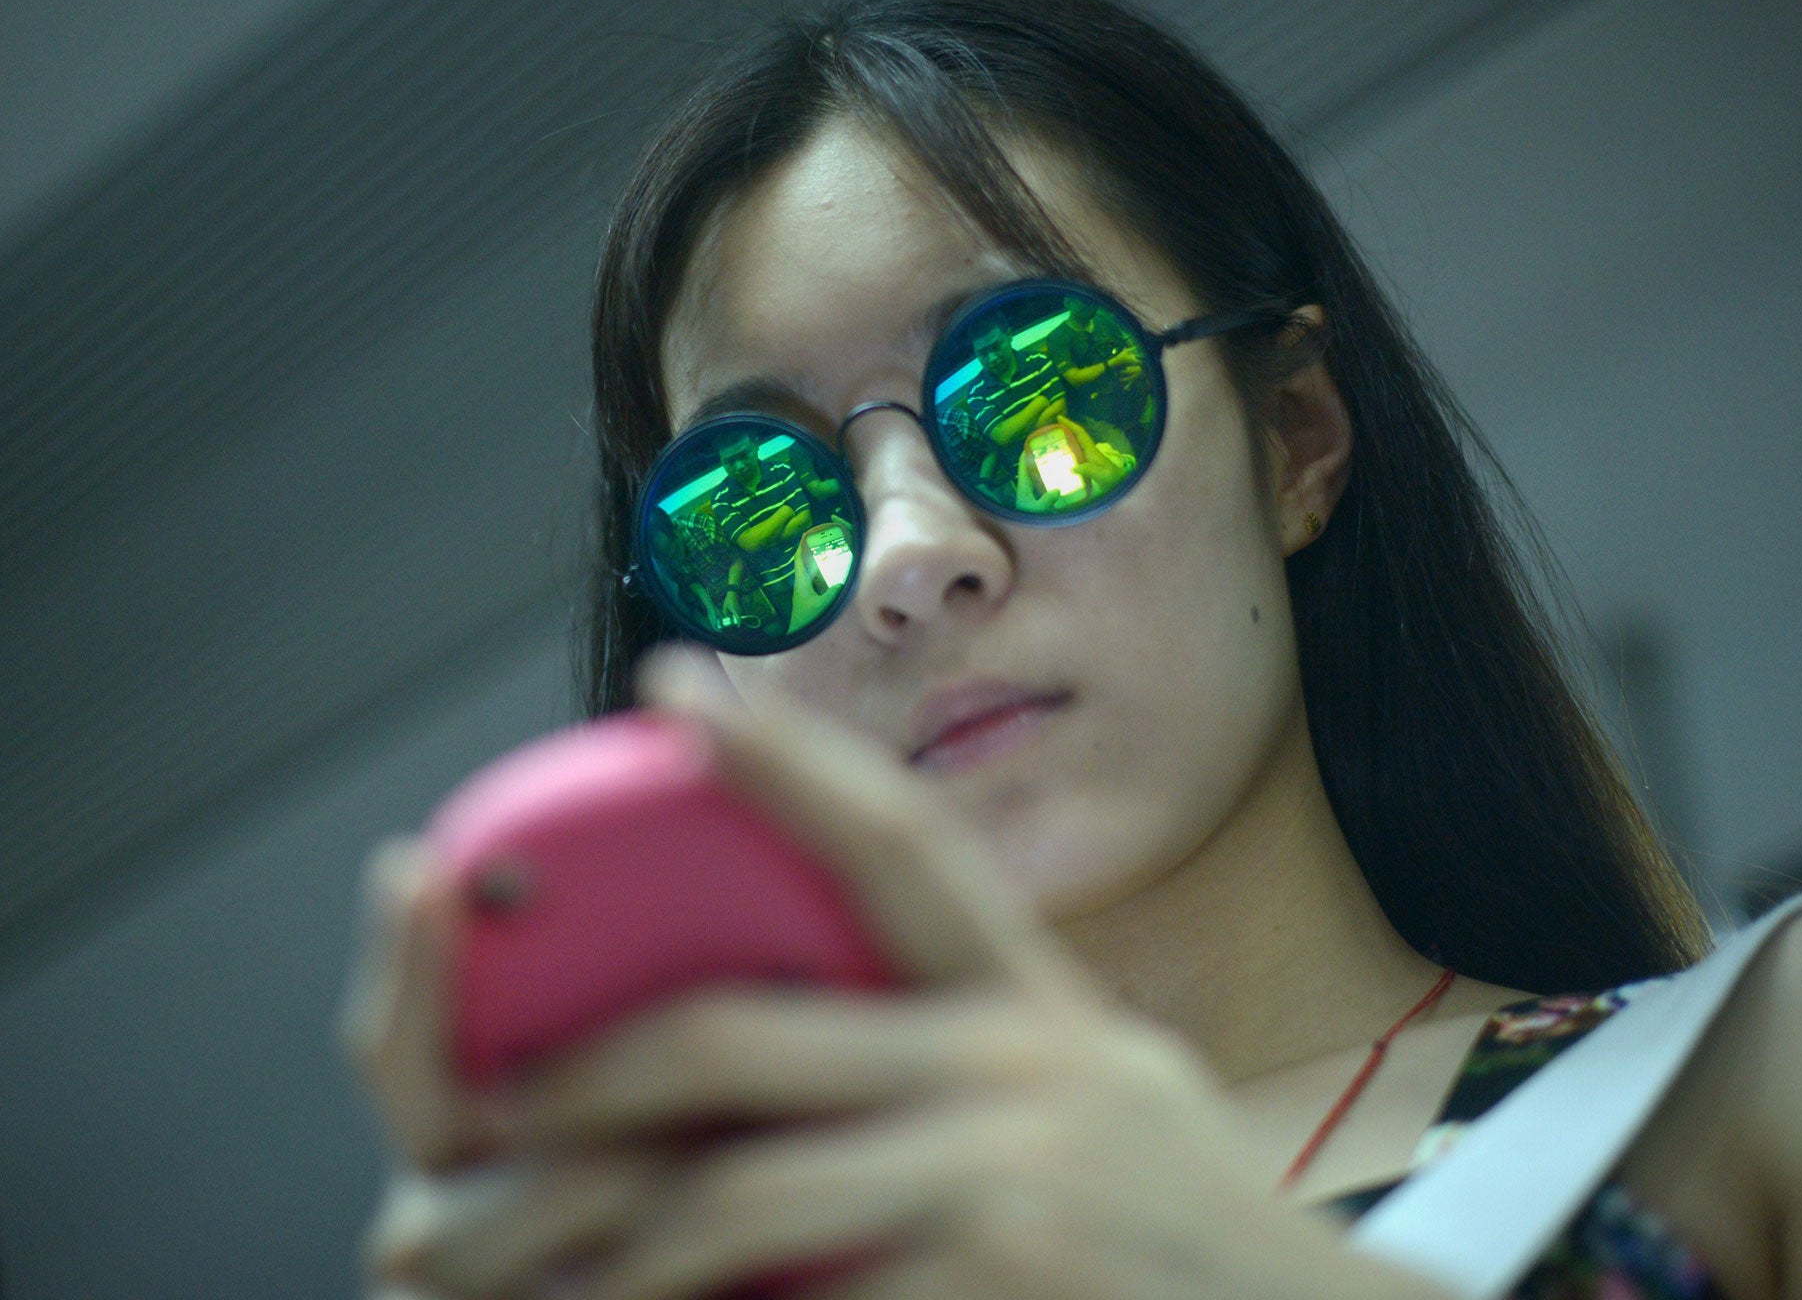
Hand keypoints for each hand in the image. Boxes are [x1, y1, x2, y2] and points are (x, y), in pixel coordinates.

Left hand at [341, 656, 1437, 1299]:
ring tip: (491, 1258)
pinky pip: (789, 1297)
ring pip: (728, 1191)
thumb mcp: (1113, 1109)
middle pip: (743, 1036)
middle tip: (488, 1103)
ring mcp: (1011, 1173)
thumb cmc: (1191, 1244)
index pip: (904, 845)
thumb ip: (989, 1056)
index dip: (789, 759)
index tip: (681, 684)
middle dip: (586, 1077)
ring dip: (588, 1240)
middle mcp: (1028, 1066)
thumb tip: (839, 1026)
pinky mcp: (999, 1271)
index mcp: (1044, 1007)